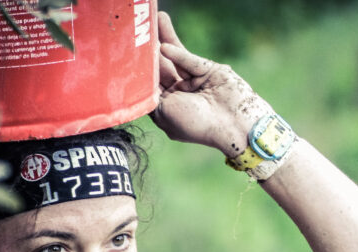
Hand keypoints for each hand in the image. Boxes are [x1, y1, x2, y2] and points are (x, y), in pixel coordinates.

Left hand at [150, 12, 272, 156]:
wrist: (233, 124)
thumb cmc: (196, 124)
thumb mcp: (163, 112)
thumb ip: (150, 94)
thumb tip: (138, 79)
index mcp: (169, 109)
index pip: (150, 86)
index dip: (139, 72)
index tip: (125, 56)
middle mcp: (181, 95)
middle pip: (160, 69)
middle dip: (150, 53)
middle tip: (136, 35)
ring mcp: (195, 82)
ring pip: (174, 58)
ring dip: (164, 39)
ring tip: (154, 20)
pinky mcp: (208, 70)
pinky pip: (189, 60)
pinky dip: (178, 53)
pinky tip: (164, 45)